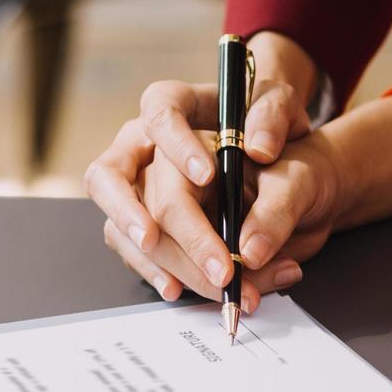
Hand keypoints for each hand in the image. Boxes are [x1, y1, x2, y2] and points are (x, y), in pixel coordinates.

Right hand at [102, 130, 339, 308]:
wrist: (268, 156)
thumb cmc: (263, 125)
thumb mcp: (278, 107)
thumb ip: (273, 116)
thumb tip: (260, 147)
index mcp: (172, 104)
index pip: (160, 112)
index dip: (176, 143)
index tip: (207, 175)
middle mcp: (139, 144)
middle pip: (112, 176)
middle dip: (138, 214)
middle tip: (168, 242)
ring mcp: (132, 186)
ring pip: (117, 221)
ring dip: (150, 254)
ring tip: (184, 277)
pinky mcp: (138, 223)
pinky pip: (130, 249)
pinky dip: (154, 270)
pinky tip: (179, 287)